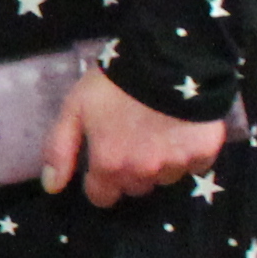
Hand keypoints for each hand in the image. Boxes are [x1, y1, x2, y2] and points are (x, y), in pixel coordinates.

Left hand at [41, 69, 228, 210]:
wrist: (166, 60)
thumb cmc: (113, 84)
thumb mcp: (74, 110)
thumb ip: (59, 150)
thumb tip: (52, 187)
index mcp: (110, 165)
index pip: (102, 197)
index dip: (99, 182)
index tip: (103, 162)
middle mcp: (143, 173)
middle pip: (134, 187)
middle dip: (130, 171)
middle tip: (131, 139)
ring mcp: (176, 164)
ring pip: (164, 177)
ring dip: (160, 163)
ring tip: (158, 130)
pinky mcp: (204, 153)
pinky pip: (195, 165)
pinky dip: (188, 153)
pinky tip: (182, 130)